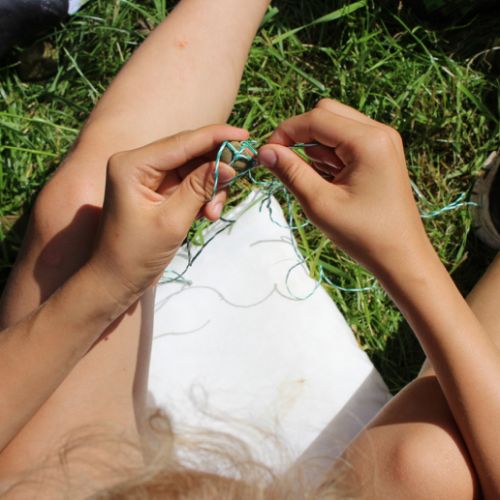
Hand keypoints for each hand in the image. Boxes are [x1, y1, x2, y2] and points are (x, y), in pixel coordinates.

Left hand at [89, 125, 247, 304]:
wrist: (117, 279)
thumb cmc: (137, 253)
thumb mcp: (172, 220)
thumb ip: (200, 188)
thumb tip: (230, 165)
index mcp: (132, 164)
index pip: (182, 142)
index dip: (216, 137)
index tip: (246, 137)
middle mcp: (139, 163)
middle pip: (189, 152)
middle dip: (215, 167)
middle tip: (241, 176)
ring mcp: (148, 176)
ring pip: (193, 169)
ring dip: (210, 187)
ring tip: (213, 213)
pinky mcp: (158, 190)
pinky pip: (189, 183)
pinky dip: (202, 196)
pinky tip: (207, 213)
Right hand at [259, 99, 429, 276]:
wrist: (401, 257)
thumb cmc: (362, 234)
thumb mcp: (320, 204)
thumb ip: (290, 172)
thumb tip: (264, 151)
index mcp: (368, 141)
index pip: (316, 119)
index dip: (285, 132)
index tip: (266, 154)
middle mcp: (379, 132)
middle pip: (326, 113)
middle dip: (301, 135)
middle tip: (287, 165)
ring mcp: (383, 142)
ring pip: (336, 126)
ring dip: (315, 147)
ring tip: (315, 182)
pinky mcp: (381, 154)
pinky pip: (347, 140)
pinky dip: (329, 155)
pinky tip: (328, 182)